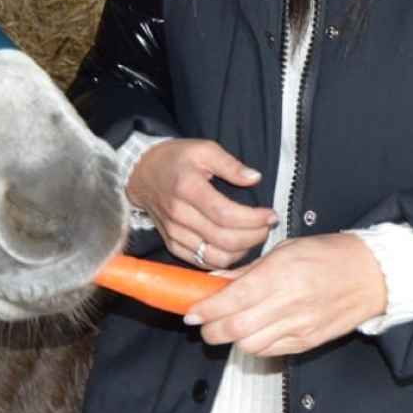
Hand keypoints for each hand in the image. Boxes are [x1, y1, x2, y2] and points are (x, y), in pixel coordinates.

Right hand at [126, 139, 277, 269]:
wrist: (142, 173)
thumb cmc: (176, 159)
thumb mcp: (204, 149)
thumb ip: (230, 164)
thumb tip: (255, 178)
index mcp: (187, 188)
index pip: (225, 214)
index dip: (253, 219)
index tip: (271, 215)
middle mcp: (179, 215)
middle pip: (223, 239)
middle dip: (254, 236)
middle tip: (267, 225)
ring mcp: (174, 233)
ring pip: (215, 256)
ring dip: (242, 251)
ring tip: (255, 236)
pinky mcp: (173, 245)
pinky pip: (203, 262)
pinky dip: (225, 260)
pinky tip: (237, 246)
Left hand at [187, 233, 387, 356]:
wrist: (373, 275)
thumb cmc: (330, 254)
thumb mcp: (286, 250)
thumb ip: (249, 270)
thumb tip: (217, 282)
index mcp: (280, 275)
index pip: (231, 300)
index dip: (205, 310)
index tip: (190, 312)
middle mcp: (288, 304)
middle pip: (235, 329)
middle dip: (211, 330)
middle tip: (203, 324)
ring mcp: (299, 326)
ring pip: (250, 346)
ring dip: (232, 340)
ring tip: (228, 327)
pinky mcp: (308, 342)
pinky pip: (271, 352)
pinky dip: (255, 346)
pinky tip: (253, 333)